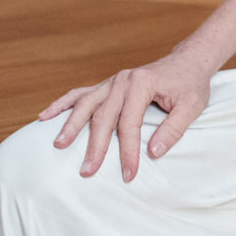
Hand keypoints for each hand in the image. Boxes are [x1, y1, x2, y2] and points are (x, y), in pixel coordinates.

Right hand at [38, 47, 215, 182]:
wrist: (188, 61)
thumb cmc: (191, 85)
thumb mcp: (191, 106)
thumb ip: (174, 129)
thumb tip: (153, 152)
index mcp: (142, 84)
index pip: (130, 123)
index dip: (127, 151)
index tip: (128, 174)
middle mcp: (123, 81)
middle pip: (103, 117)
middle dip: (95, 146)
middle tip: (86, 172)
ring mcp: (113, 81)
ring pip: (86, 104)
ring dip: (71, 125)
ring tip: (59, 145)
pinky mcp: (108, 85)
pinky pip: (80, 93)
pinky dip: (62, 104)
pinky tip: (44, 116)